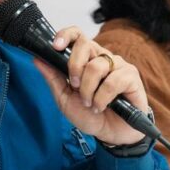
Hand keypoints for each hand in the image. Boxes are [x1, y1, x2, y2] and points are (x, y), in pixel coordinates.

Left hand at [32, 26, 149, 145]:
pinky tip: (101, 106)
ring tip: (89, 103)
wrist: (110, 133)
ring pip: (97, 66)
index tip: (56, 46)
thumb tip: (37, 59)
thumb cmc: (90, 114)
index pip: (77, 35)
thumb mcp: (65, 99)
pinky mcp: (131, 77)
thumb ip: (53, 78)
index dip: (66, 35)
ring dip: (88, 89)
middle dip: (75, 67)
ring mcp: (118, 65)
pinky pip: (113, 81)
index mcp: (86, 59)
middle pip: (86, 44)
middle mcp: (102, 58)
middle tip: (75, 86)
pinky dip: (102, 98)